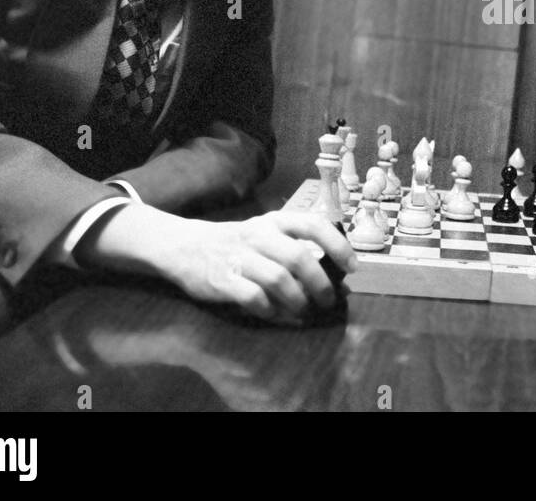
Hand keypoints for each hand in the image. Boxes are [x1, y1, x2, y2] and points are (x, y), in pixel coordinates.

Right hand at [76, 206, 357, 324]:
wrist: (184, 246)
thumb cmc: (237, 242)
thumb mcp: (267, 234)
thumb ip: (298, 249)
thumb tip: (339, 278)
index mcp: (275, 221)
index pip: (314, 225)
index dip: (337, 246)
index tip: (351, 268)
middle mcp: (259, 235)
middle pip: (299, 258)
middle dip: (320, 283)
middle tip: (328, 301)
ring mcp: (239, 256)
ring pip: (279, 279)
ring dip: (298, 300)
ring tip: (304, 311)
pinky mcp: (222, 279)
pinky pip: (254, 298)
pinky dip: (270, 311)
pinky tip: (277, 315)